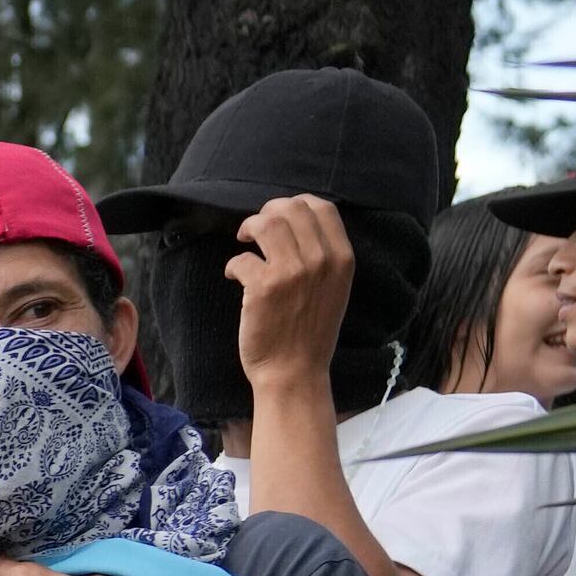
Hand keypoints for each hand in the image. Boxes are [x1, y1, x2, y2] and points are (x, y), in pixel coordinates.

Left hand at [225, 194, 356, 393]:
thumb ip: (324, 256)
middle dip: (268, 211)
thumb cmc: (311, 333)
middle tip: (256, 228)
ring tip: (244, 241)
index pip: (323, 207)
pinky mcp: (263, 287)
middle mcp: (320, 260)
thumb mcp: (334, 288)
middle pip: (292, 208)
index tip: (281, 213)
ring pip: (266, 223)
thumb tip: (297, 224)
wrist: (294, 372)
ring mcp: (292, 272)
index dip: (297, 203)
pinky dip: (233, 265)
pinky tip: (234, 276)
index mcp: (342, 258)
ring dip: (249, 227)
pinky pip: (241, 258)